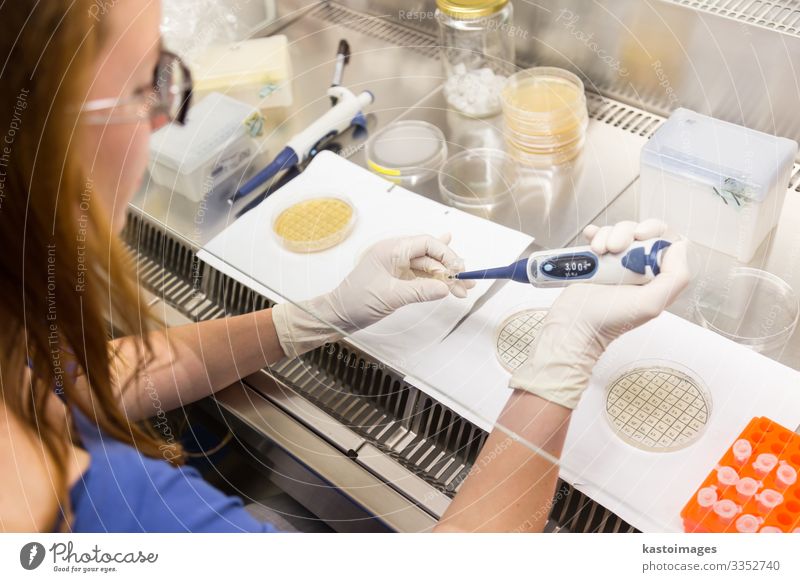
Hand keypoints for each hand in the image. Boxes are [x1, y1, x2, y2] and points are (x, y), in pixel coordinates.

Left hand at [272, 234, 474, 357]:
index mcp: (391, 249)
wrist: (338, 315)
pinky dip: (435, 282)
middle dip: (449, 269)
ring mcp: (397, 267)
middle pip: (430, 256)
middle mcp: (396, 254)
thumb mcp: (390, 296)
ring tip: (463, 290)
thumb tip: (445, 288)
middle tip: (467, 283)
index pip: (426, 243)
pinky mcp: (398, 279)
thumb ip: (420, 291)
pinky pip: (421, 277)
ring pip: (428, 268)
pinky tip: (450, 276)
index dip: (446, 254)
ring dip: (445, 278)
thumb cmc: (356, 301)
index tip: (459, 269)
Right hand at [509, 220, 689, 408]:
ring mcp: (615, 263)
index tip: (639, 237)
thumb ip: (675, 277)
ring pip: (618, 231)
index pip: (665, 241)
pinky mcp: (594, 261)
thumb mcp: (651, 304)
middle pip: (640, 232)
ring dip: (607, 234)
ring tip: (598, 251)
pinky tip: (590, 239)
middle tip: (614, 247)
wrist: (574, 325)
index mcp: (656, 276)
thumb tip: (679, 245)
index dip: (654, 232)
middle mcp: (638, 268)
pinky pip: (598, 237)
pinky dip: (595, 233)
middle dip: (626, 232)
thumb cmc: (610, 321)